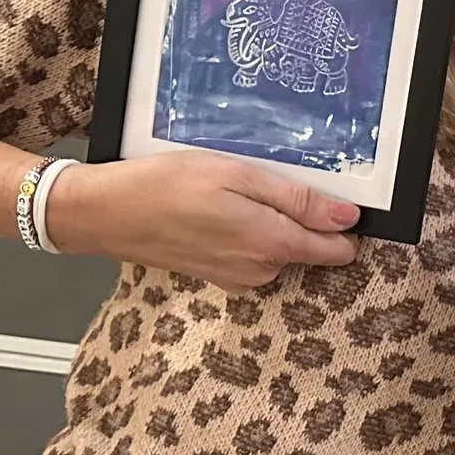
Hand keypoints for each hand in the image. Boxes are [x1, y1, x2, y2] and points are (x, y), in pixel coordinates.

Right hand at [44, 151, 359, 290]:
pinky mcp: (220, 276)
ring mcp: (239, 278)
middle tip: (266, 183)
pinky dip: (248, 233)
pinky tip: (220, 209)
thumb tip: (348, 219)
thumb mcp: (237, 176)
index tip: (334, 196)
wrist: (106, 214)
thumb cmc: (168, 185)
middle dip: (303, 218)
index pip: (338, 249)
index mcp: (272, 245)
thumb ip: (297, 200)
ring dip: (271, 223)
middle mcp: (262, 271)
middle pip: (311, 247)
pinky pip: (254, 254)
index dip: (344, 223)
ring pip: (281, 249)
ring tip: (236, 193)